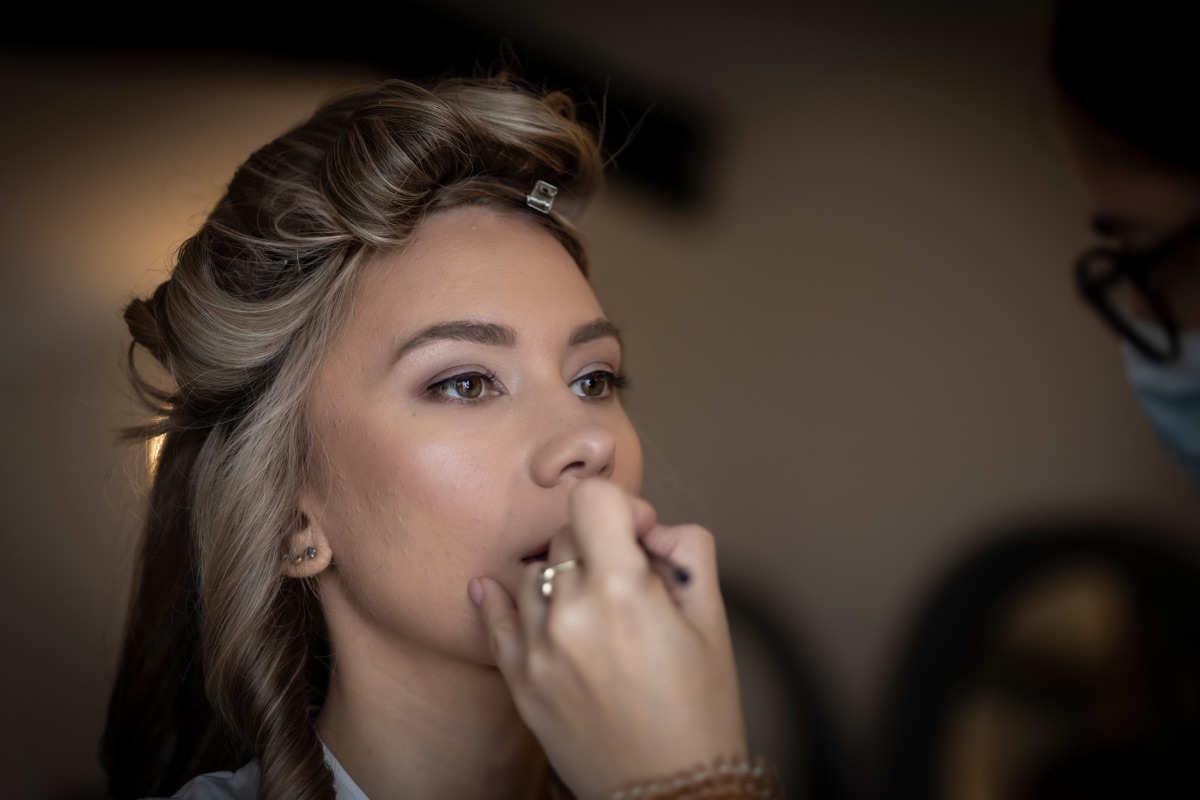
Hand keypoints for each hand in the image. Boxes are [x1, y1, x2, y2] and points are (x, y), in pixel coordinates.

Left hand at [470, 478, 748, 798]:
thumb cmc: (701, 713)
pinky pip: (496, 619)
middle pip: (566, 535)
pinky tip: (492, 590)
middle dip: (599, 545)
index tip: (639, 533)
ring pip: (534, 573)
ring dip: (564, 577)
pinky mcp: (520, 681)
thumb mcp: (714, 621)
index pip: (592, 498)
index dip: (622, 506)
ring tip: (596, 612)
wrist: (671, 796)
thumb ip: (688, 551)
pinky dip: (498, 600)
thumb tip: (653, 526)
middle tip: (631, 584)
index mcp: (621, 591)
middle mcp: (569, 613)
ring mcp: (537, 649)